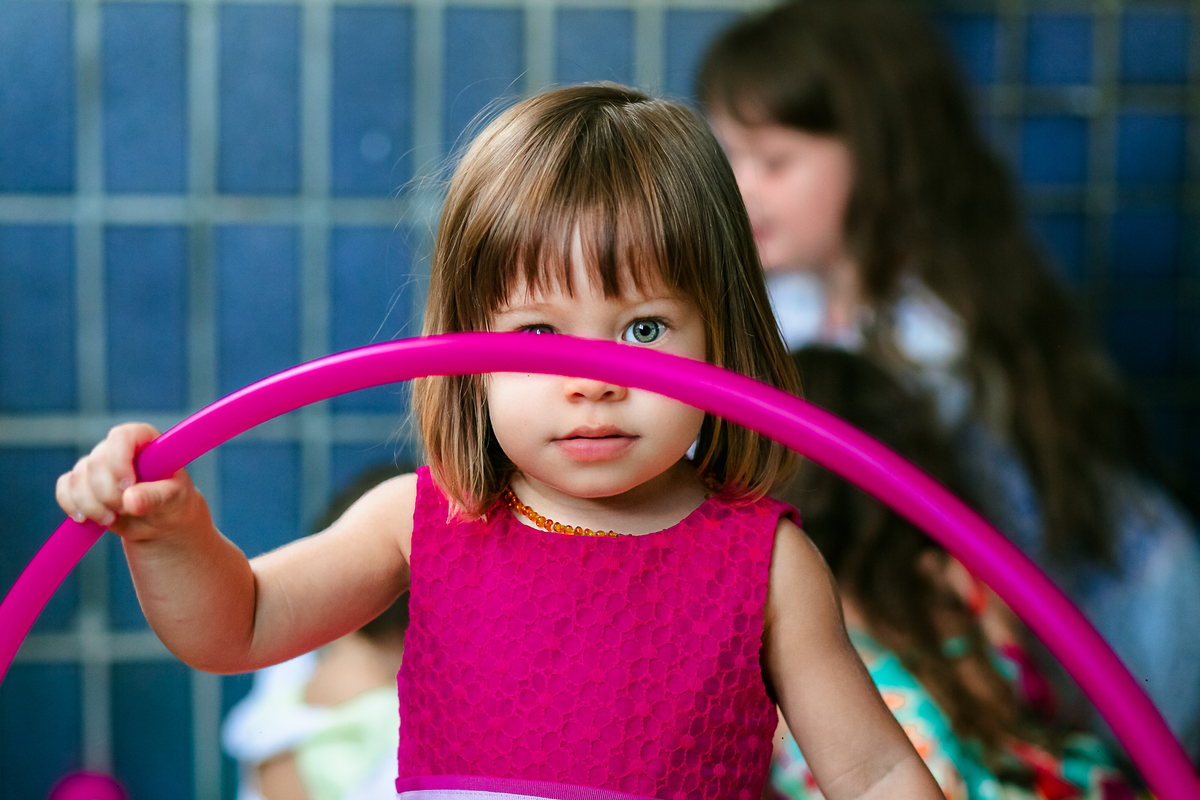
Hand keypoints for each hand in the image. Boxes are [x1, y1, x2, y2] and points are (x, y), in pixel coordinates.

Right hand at [56, 422, 206, 541]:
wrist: (159, 522)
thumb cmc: (173, 503)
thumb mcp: (173, 500)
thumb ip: (155, 497)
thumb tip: (130, 499)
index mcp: (145, 440)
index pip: (122, 436)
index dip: (119, 461)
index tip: (128, 486)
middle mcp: (118, 447)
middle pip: (96, 462)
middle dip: (107, 493)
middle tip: (125, 510)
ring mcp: (98, 464)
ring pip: (77, 477)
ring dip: (91, 504)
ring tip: (112, 519)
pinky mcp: (82, 482)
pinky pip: (65, 488)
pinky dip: (72, 505)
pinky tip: (86, 519)